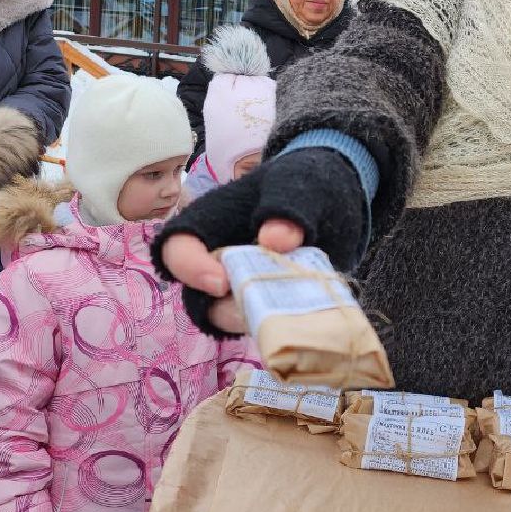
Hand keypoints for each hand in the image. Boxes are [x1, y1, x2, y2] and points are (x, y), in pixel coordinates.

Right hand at [153, 148, 366, 336]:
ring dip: (260, 320)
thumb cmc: (301, 183)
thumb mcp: (297, 183)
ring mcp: (241, 289)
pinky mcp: (268, 308)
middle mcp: (216, 263)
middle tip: (265, 307)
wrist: (333, 201)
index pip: (177, 250)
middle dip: (229, 308)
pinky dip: (285, 328)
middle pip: (200, 299)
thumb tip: (274, 240)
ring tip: (295, 310)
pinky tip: (309, 316)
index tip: (223, 282)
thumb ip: (286, 206)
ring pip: (234, 320)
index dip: (191, 270)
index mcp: (208, 224)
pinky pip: (266, 328)